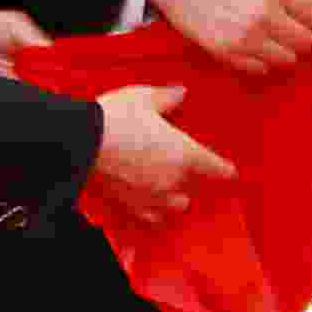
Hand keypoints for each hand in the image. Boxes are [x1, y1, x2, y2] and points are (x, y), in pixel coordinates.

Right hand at [82, 82, 236, 224]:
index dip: (224, 170)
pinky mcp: (130, 206)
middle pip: (193, 191)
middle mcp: (172, 180)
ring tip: (168, 192)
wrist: (81, 142)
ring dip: (173, 200)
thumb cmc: (116, 116)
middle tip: (182, 171)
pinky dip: (151, 213)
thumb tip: (181, 93)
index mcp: (184, 153)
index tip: (230, 172)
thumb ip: (166, 98)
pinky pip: (149, 218)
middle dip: (190, 182)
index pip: (215, 167)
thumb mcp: (143, 98)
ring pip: (174, 207)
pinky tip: (148, 207)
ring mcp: (151, 196)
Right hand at [154, 0, 311, 78]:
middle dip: (299, 31)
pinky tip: (252, 41)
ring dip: (281, 48)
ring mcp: (244, 37)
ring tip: (269, 32)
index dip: (310, 11)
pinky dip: (260, 59)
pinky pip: (259, 68)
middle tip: (288, 23)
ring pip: (286, 60)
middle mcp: (263, 14)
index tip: (302, 9)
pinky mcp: (226, 52)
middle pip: (305, 41)